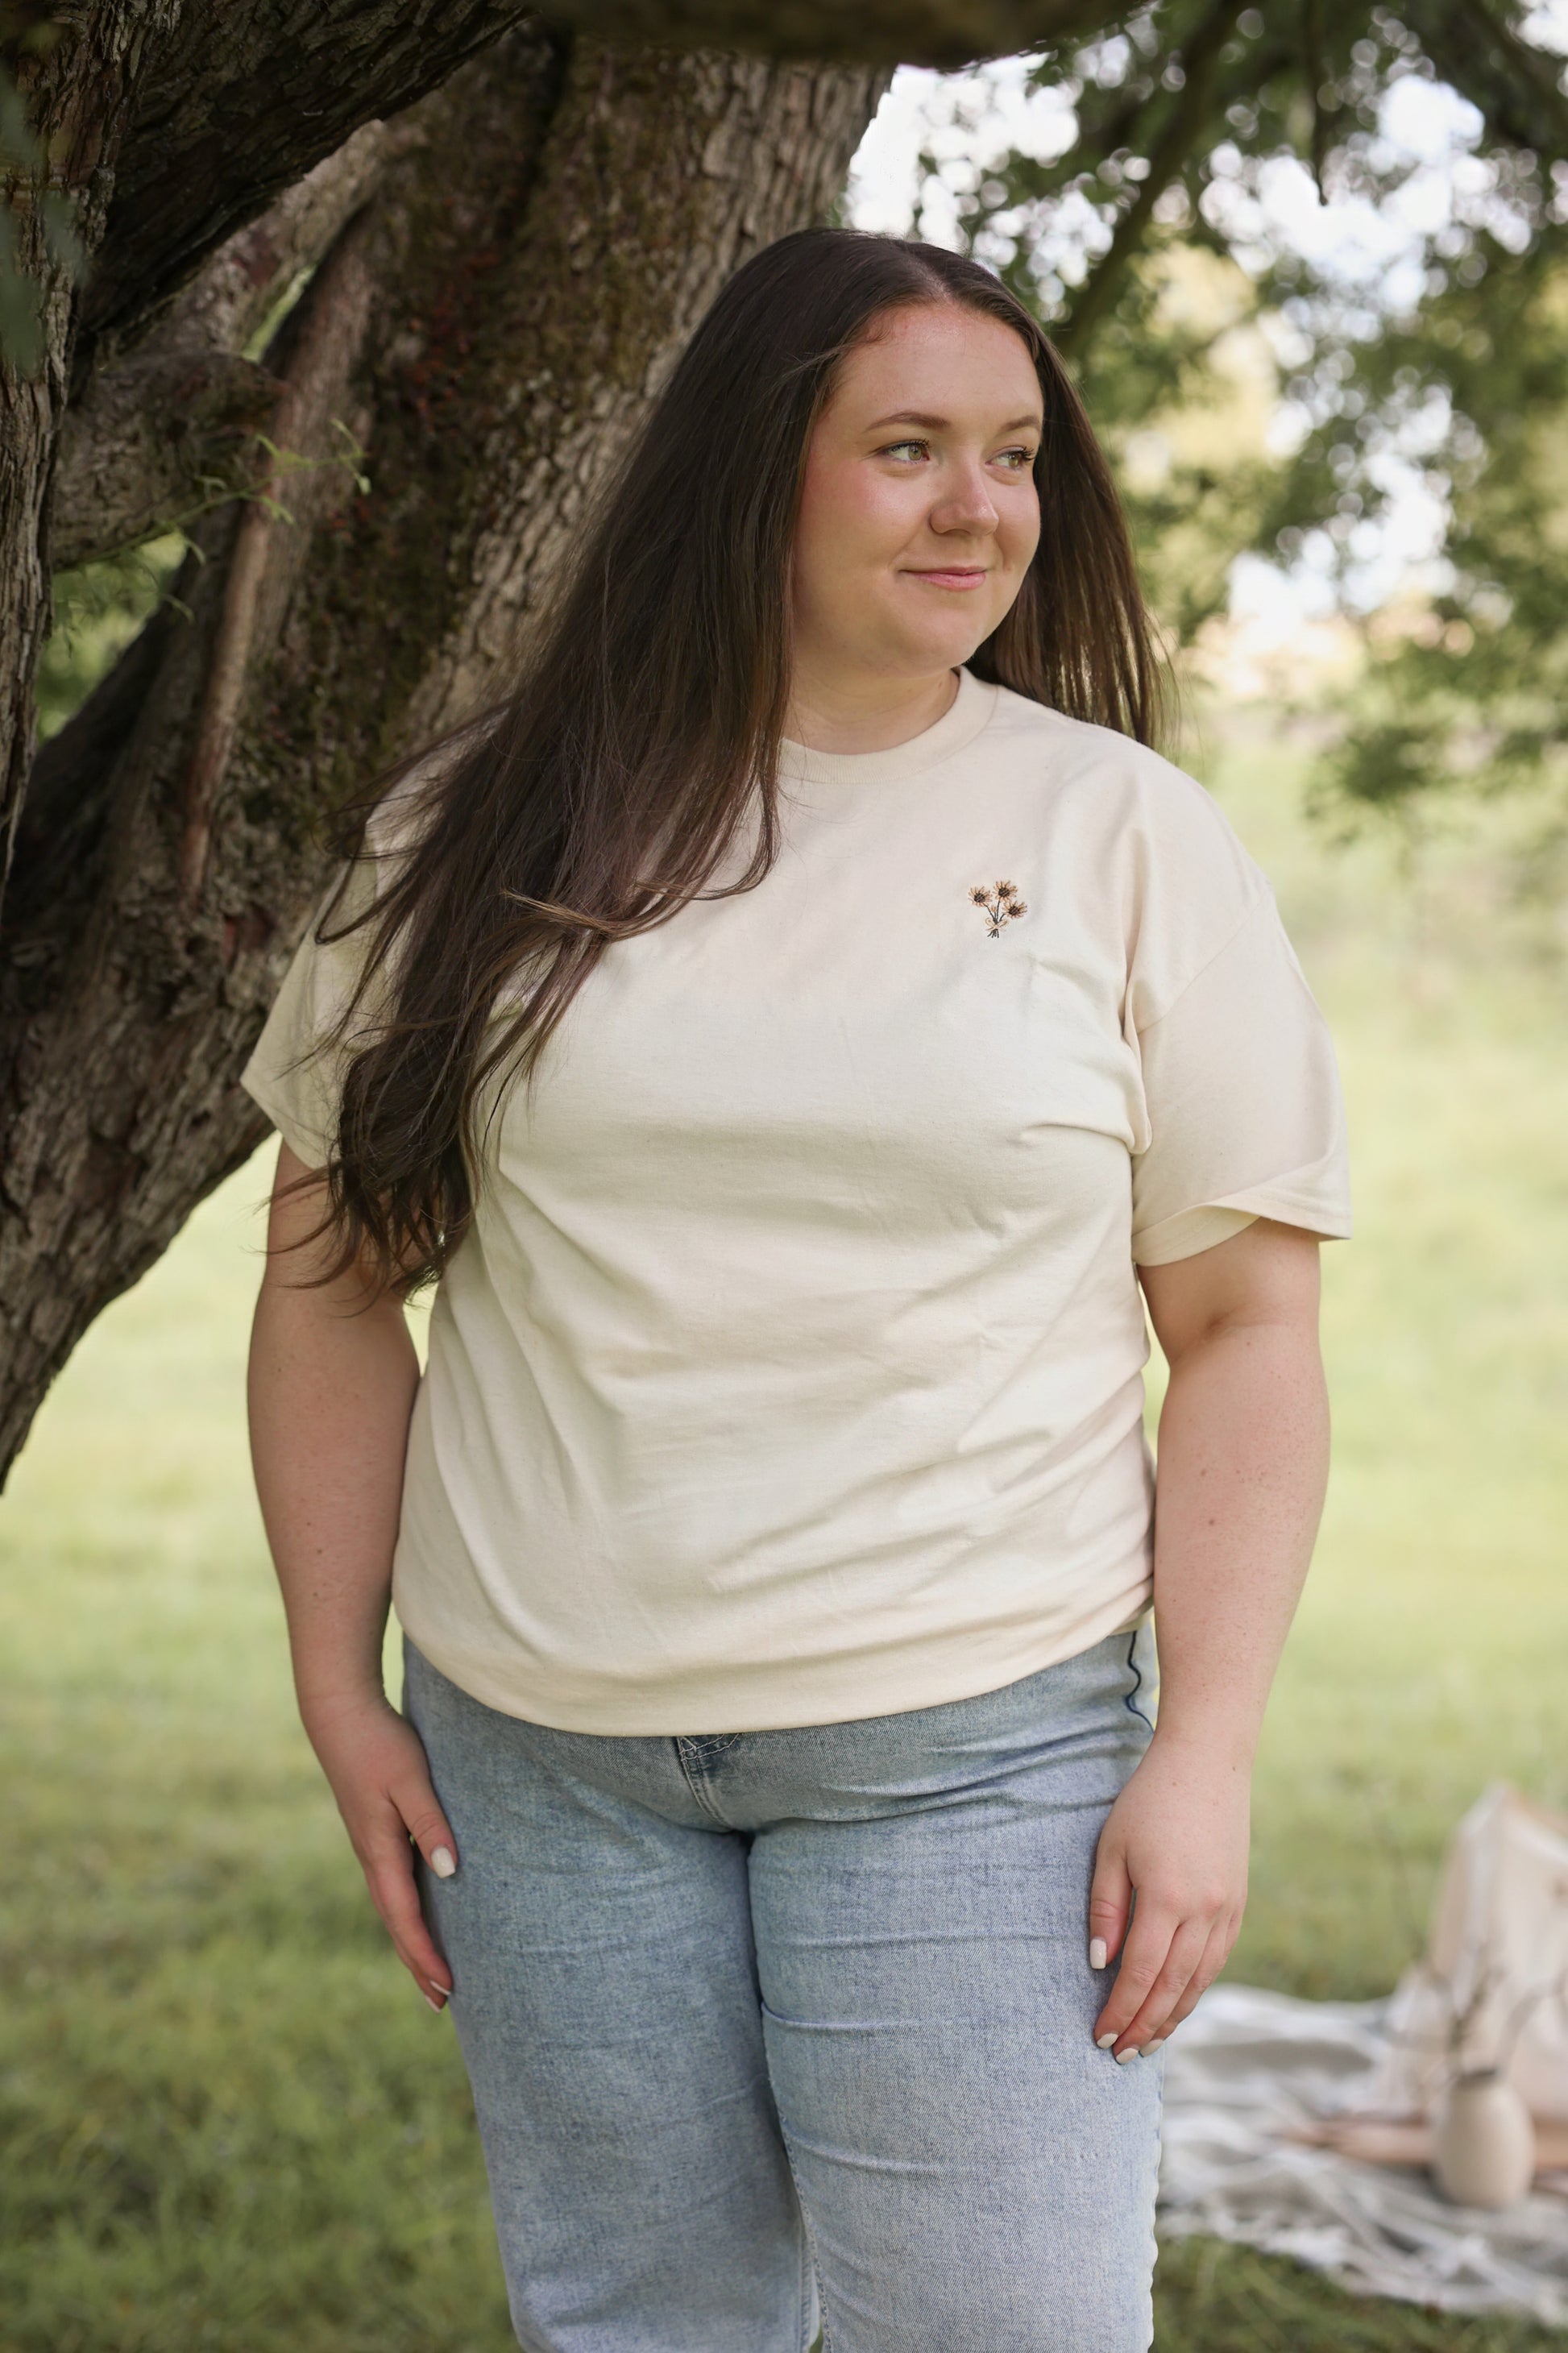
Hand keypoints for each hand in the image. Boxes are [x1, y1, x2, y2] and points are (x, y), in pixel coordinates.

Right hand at [302, 1687, 458, 2011]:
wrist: (338, 1714)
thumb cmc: (379, 1744)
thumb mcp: (410, 1781)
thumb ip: (430, 1823)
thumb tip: (448, 1872)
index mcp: (379, 1851)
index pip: (405, 1918)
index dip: (426, 1955)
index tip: (448, 1988)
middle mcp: (371, 1856)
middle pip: (395, 1923)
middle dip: (417, 1963)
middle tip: (442, 2001)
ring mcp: (369, 1845)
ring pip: (392, 1907)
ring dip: (411, 1941)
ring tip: (431, 1972)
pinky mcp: (372, 1831)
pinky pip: (391, 1885)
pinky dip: (406, 1912)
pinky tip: (419, 1913)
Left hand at [1087, 1730, 1249, 2057]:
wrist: (1206, 1765)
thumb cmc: (1148, 1802)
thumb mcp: (1112, 1849)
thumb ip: (1107, 1909)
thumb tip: (1102, 1964)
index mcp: (1168, 1899)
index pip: (1141, 1974)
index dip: (1121, 2010)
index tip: (1101, 2037)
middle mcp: (1204, 1913)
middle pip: (1172, 1987)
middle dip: (1145, 2025)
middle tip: (1120, 2054)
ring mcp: (1227, 1910)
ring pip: (1200, 1981)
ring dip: (1173, 2016)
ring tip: (1148, 2042)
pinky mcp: (1238, 1904)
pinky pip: (1217, 1960)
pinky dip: (1197, 1989)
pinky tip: (1178, 2003)